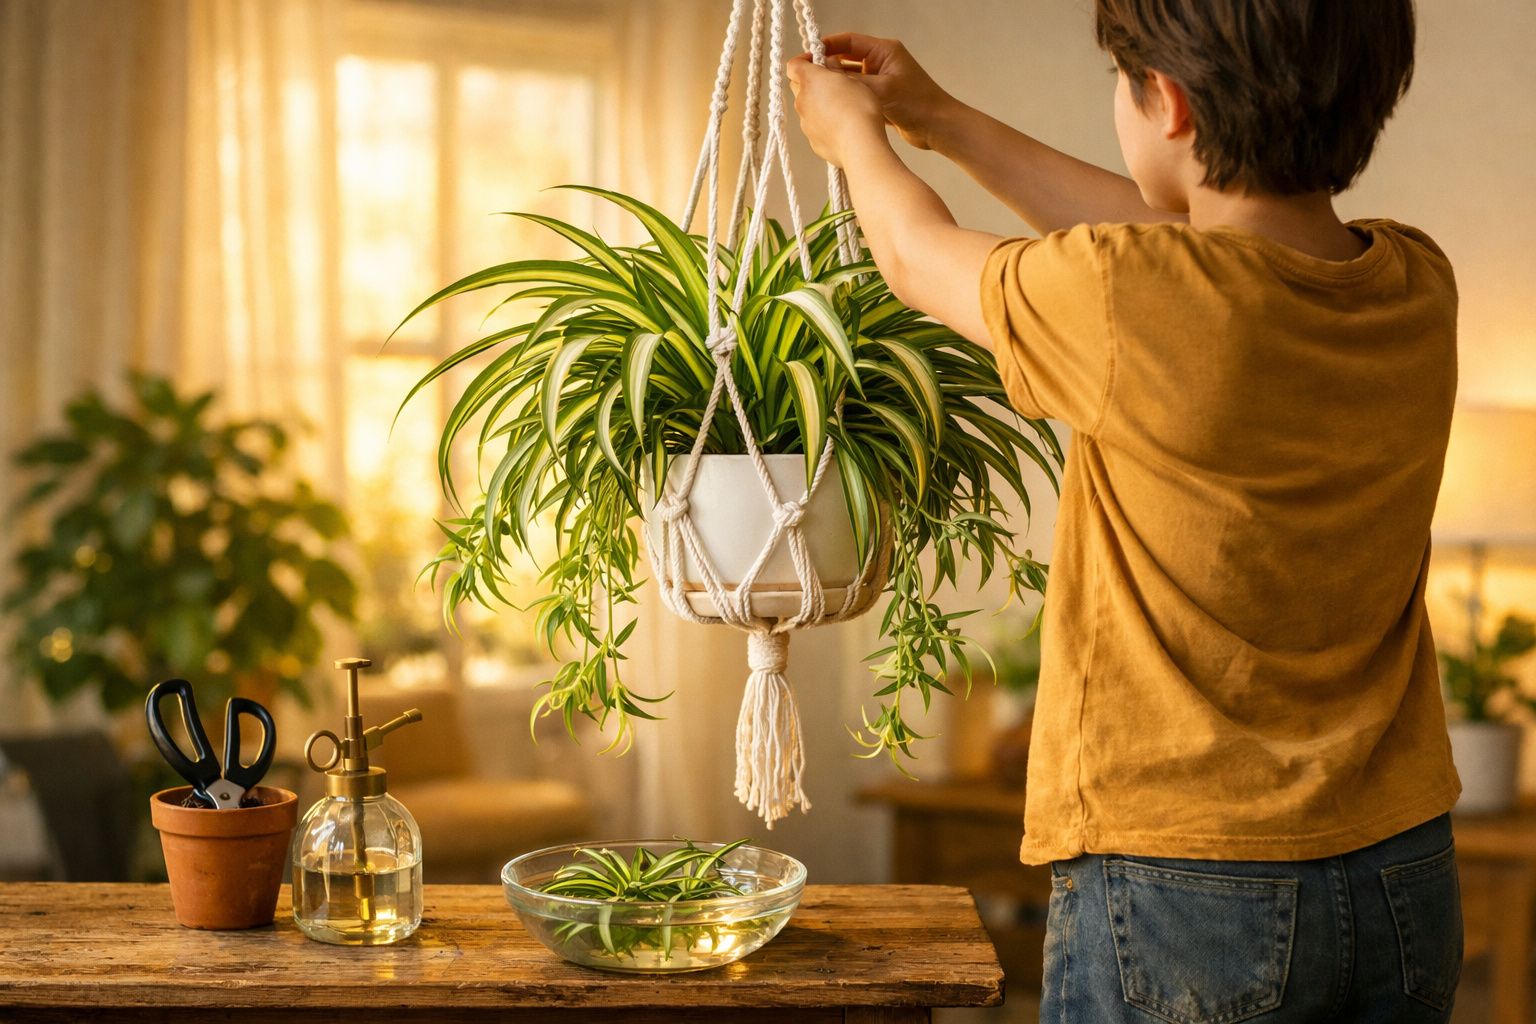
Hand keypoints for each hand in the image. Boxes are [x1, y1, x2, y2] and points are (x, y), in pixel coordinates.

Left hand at [786, 56, 885, 167]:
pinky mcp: (812, 141)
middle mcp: (802, 102)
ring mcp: (805, 123)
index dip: (804, 60)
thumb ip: (835, 70)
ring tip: (841, 108)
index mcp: (810, 81)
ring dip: (818, 104)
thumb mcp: (852, 80)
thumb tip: (828, 63)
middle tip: (831, 83)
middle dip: (810, 82)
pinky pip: (815, 128)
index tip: (817, 60)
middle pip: (797, 86)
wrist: (860, 144)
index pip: (794, 65)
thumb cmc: (859, 108)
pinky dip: (824, 124)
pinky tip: (841, 127)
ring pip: (807, 108)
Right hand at [817, 34, 959, 150]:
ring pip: (849, 79)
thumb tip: (825, 77)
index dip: (825, 47)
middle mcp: (880, 62)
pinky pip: (856, 94)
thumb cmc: (918, 104)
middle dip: (826, 67)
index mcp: (883, 50)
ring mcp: (880, 80)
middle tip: (805, 77)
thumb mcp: (881, 90)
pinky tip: (830, 107)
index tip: (807, 57)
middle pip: (845, 59)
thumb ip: (852, 82)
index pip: (847, 42)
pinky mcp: (880, 97)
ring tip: (813, 93)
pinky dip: (845, 99)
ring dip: (835, 85)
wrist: (938, 128)